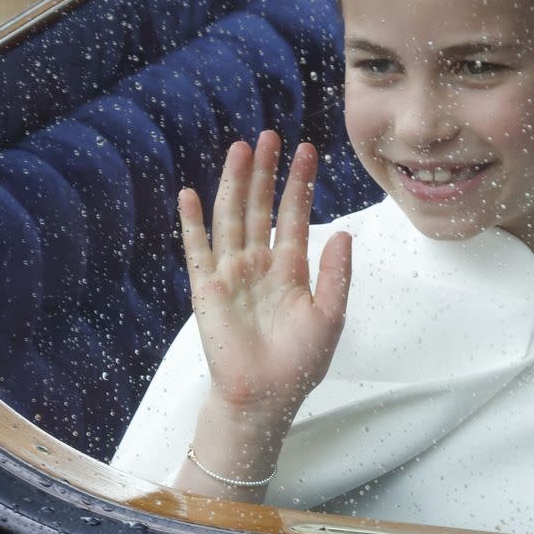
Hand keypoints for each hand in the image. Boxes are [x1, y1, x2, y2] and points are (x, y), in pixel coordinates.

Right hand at [178, 131, 351, 425]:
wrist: (265, 398)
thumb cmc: (299, 363)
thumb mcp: (330, 316)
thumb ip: (335, 274)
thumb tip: (343, 233)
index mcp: (290, 269)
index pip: (295, 216)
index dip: (299, 184)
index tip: (307, 150)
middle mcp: (259, 264)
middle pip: (261, 207)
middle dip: (266, 172)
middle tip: (270, 135)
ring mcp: (231, 273)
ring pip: (232, 217)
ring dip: (235, 183)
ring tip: (241, 149)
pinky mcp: (206, 288)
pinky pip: (198, 249)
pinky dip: (192, 221)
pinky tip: (190, 193)